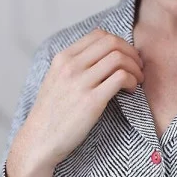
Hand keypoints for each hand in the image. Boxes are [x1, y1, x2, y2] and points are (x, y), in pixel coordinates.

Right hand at [17, 28, 144, 170]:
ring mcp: (80, 83)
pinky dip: (132, 81)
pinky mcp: (92, 101)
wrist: (39, 141)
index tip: (126, 57)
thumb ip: (74, 65)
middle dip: (131, 53)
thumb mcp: (56, 80)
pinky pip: (121, 78)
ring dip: (135, 68)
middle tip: (137, 68)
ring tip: (136, 81)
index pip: (99, 35)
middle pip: (112, 42)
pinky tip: (131, 91)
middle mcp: (71, 66)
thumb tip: (102, 57)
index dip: (119, 43)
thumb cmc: (51, 114)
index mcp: (62, 58)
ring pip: (119, 58)